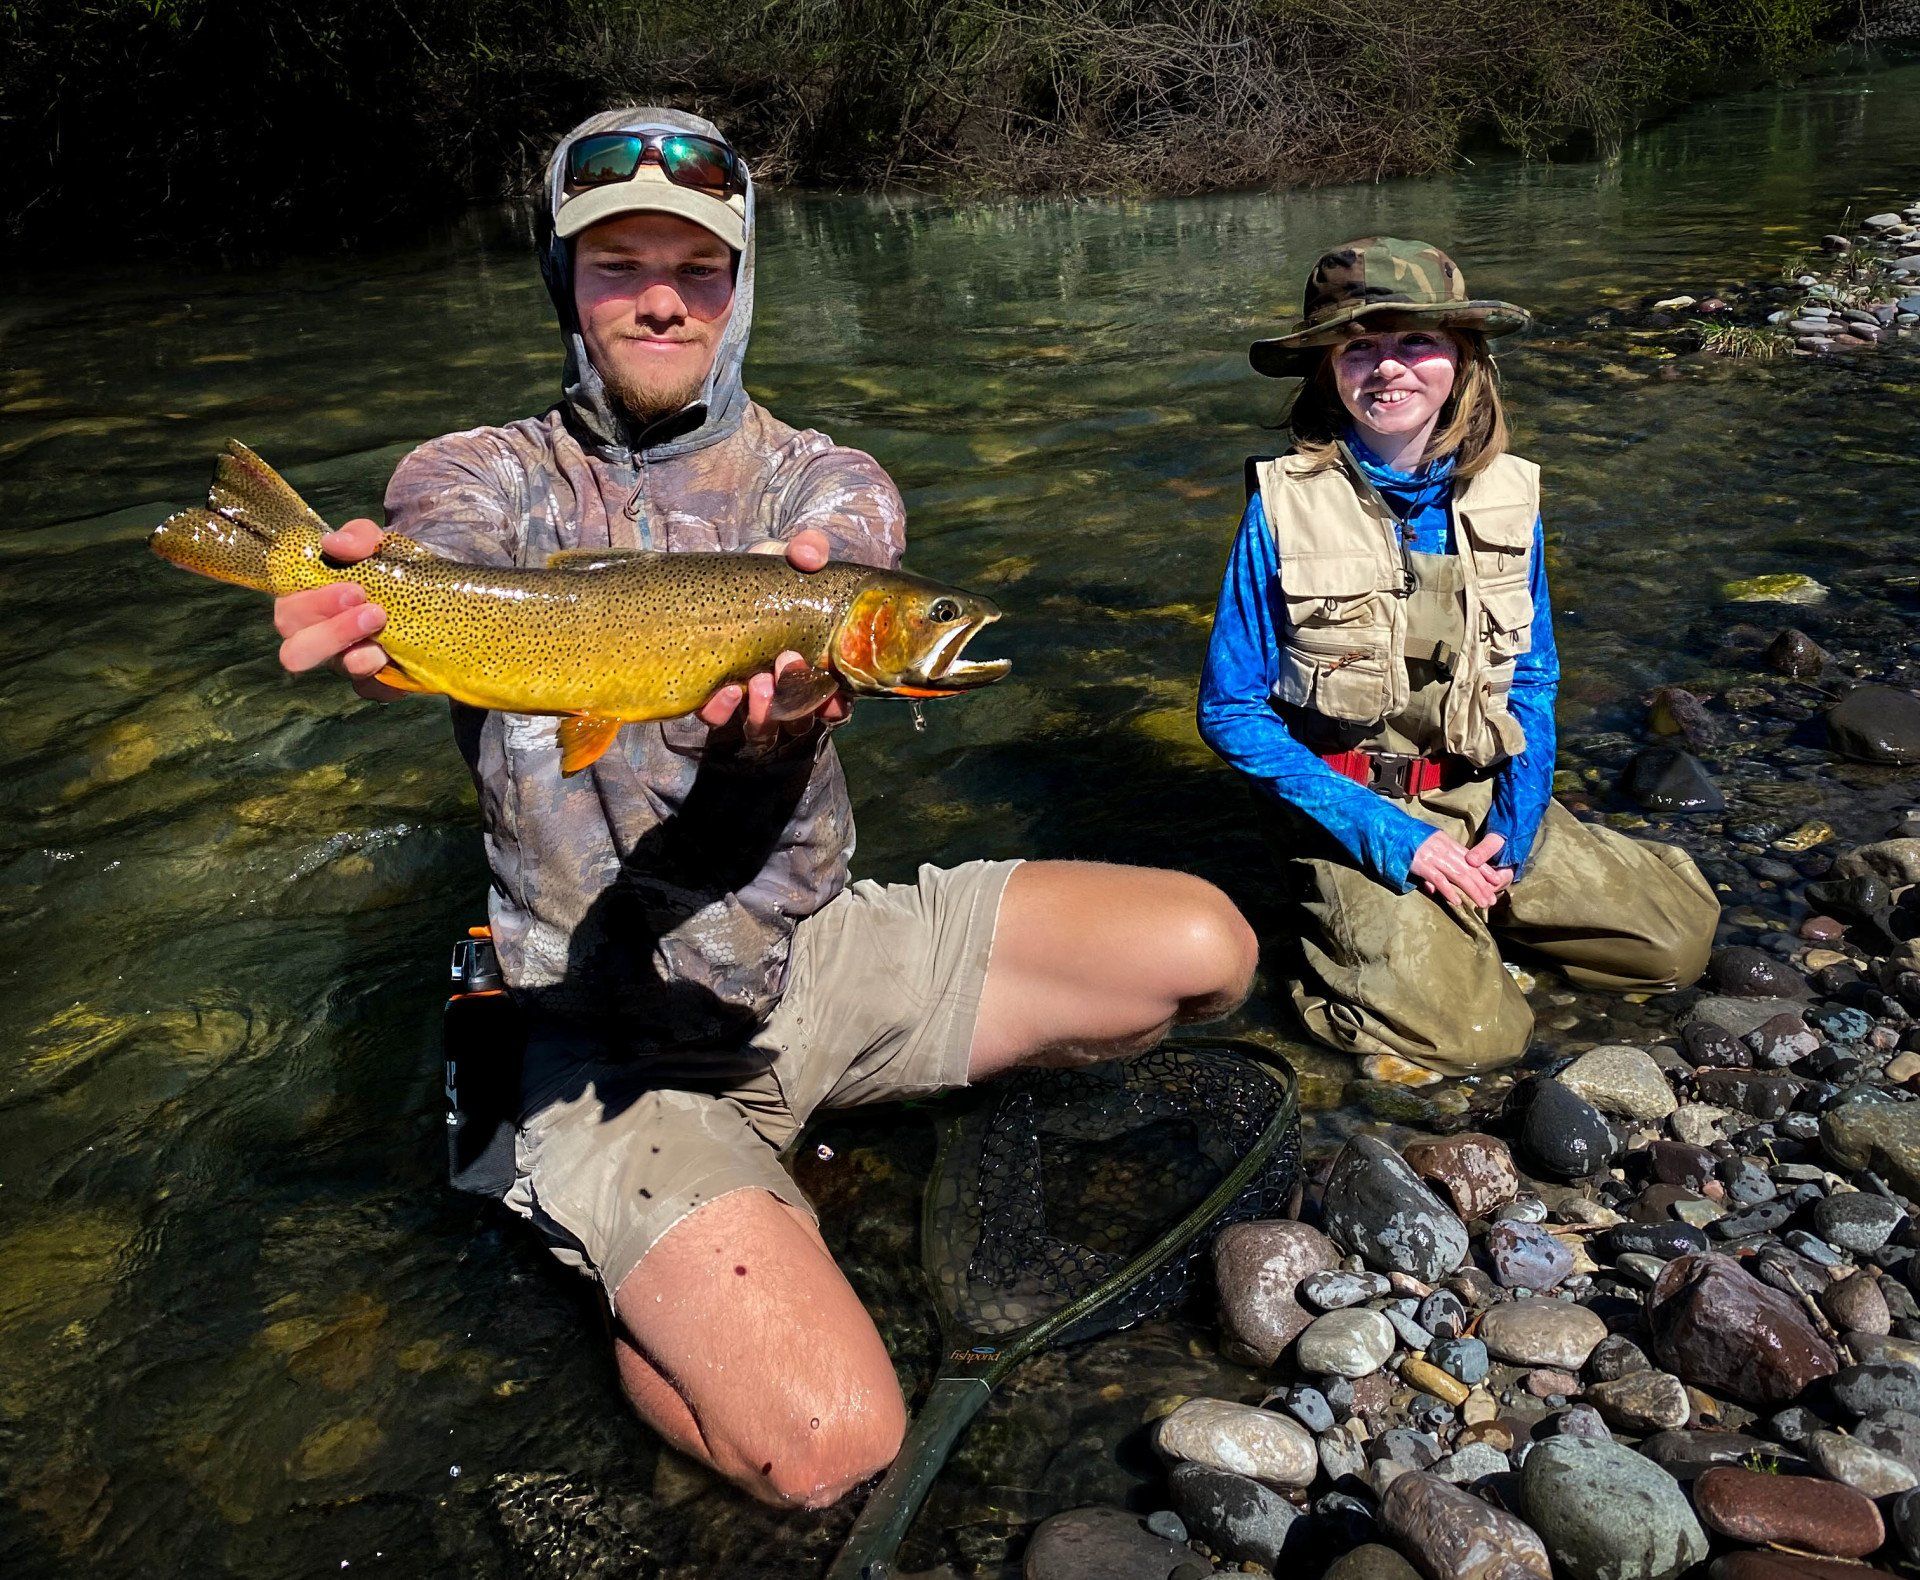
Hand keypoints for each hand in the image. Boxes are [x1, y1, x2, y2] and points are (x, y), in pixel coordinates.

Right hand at [272, 519, 403, 700]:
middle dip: (333, 632)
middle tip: (374, 612)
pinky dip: (386, 677)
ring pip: (333, 670)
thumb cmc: (387, 568)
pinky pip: (370, 689)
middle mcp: (317, 637)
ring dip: (359, 655)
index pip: (287, 612)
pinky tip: (400, 659)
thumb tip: (333, 543)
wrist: (433, 596)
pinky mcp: (372, 682)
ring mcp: (343, 662)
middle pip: (295, 650)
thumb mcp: (377, 545)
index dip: (312, 604)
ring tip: (388, 631)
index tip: (354, 589)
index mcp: (308, 603)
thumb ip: (357, 537)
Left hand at [696, 530, 849, 742]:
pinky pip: (719, 719)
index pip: (835, 705)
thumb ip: (808, 549)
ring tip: (755, 682)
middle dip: (795, 700)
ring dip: (763, 713)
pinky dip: (721, 711)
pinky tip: (722, 690)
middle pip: (799, 720)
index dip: (835, 706)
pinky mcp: (715, 697)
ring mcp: (749, 698)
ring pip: (763, 729)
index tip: (831, 691)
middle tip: (785, 663)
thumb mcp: (791, 557)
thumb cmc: (770, 575)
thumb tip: (809, 555)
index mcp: (816, 668)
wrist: (722, 582)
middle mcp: (786, 692)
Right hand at [1409, 830, 1510, 909]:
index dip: (1485, 870)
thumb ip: (1435, 866)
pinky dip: (1449, 891)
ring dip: (1472, 891)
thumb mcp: (1428, 846)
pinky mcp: (1422, 865)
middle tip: (1492, 900)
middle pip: (1469, 869)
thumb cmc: (1408, 840)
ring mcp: (1433, 857)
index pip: (1472, 858)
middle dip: (1482, 886)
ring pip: (1459, 876)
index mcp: (1448, 843)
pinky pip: (1438, 880)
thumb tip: (1435, 889)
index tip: (1496, 882)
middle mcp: (1444, 850)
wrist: (1391, 832)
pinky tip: (1458, 901)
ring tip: (1482, 903)